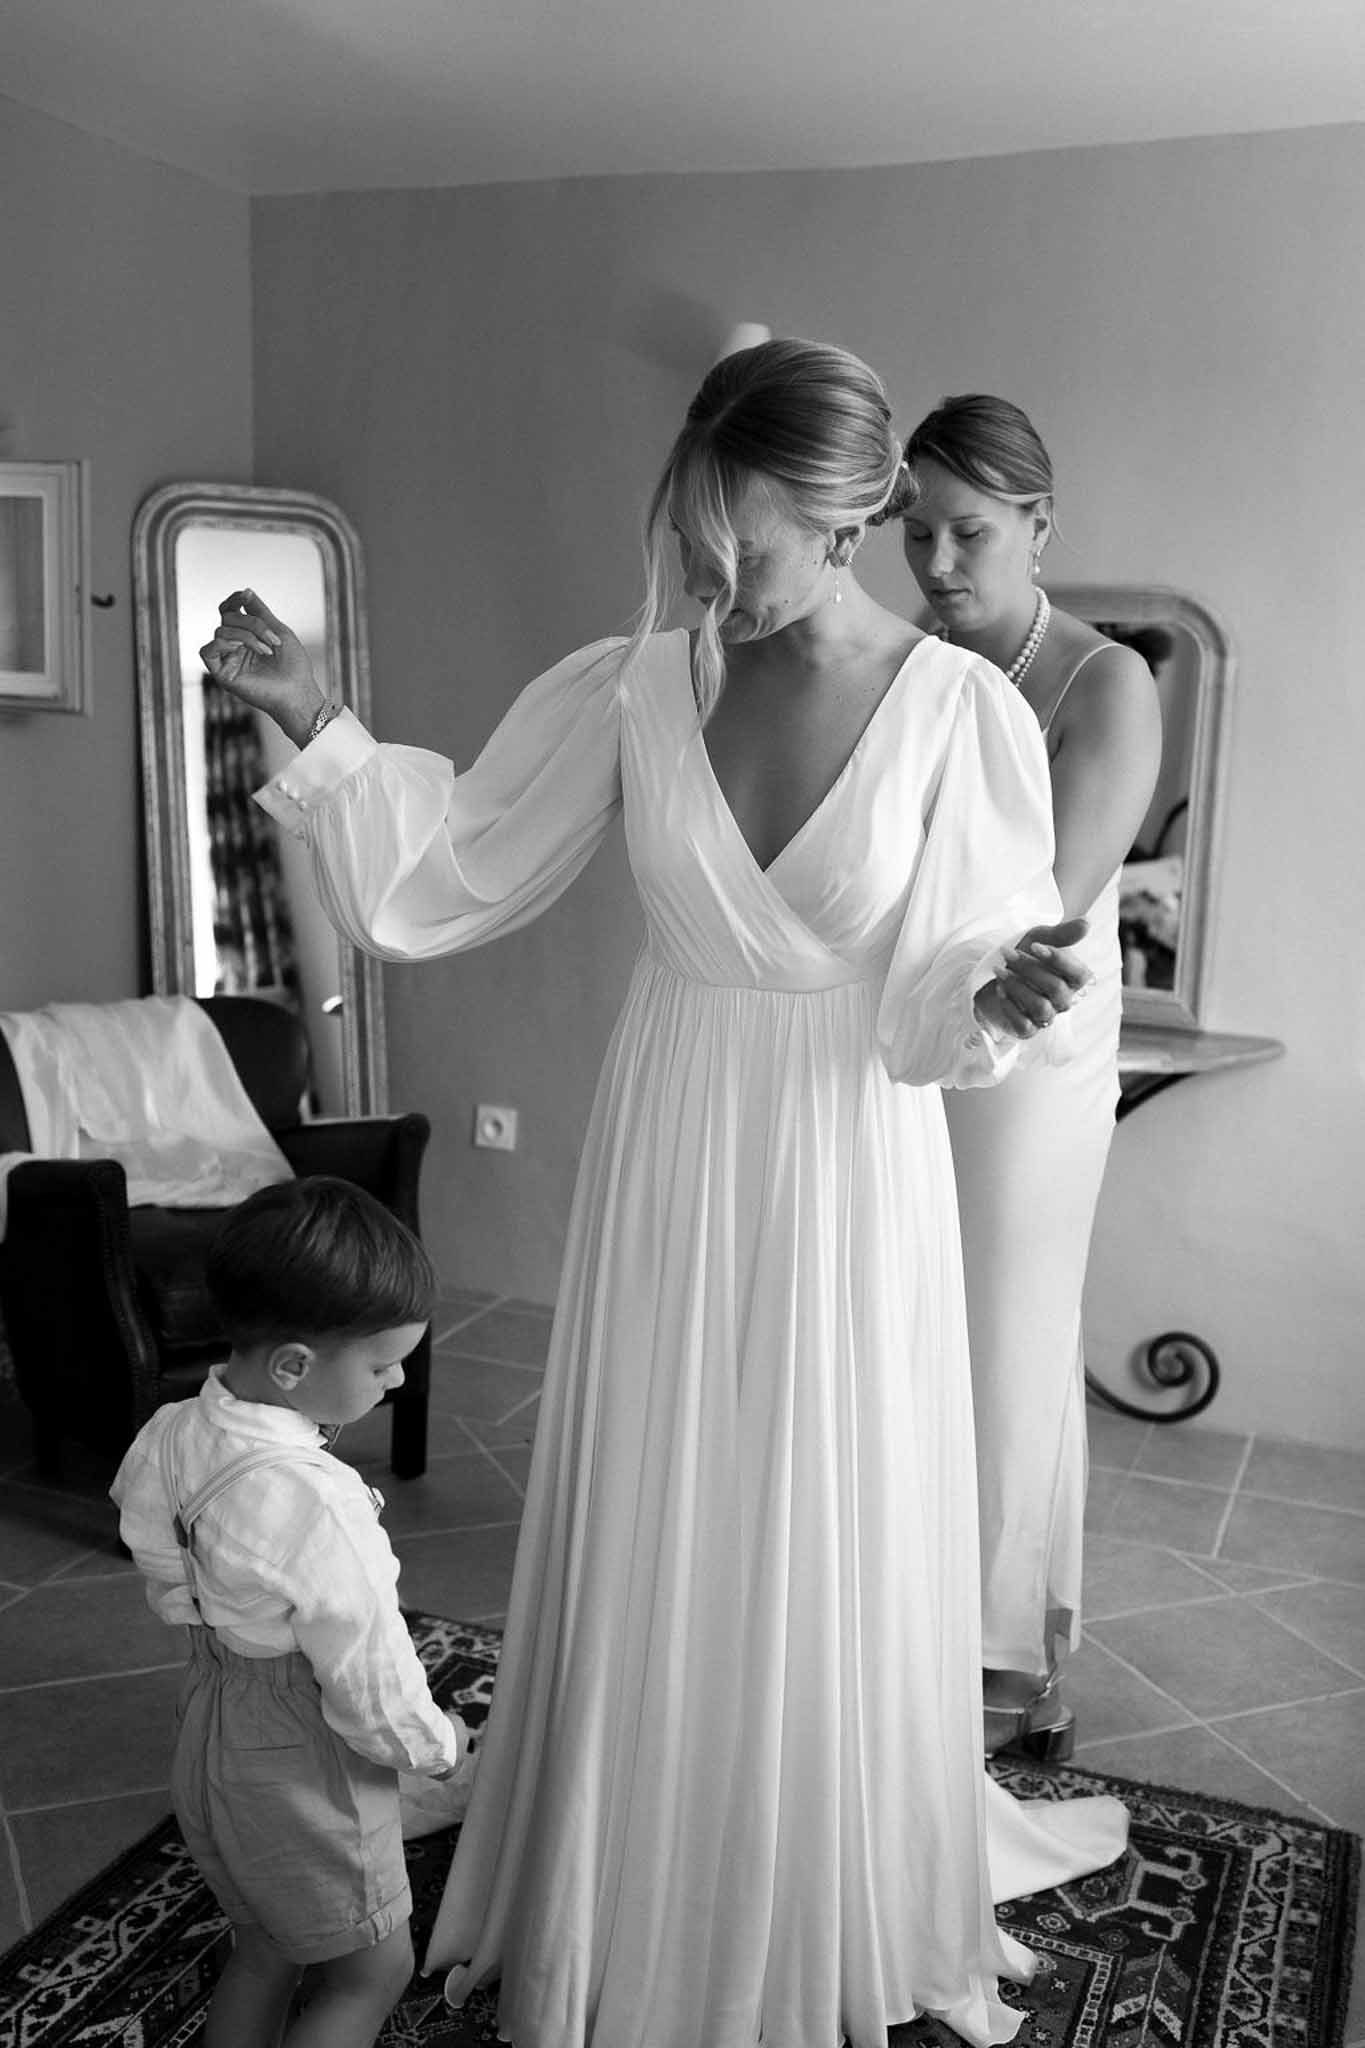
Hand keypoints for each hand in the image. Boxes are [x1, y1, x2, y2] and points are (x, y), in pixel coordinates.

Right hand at [198, 589, 325, 746]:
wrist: (298, 692)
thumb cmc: (294, 666)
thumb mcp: (279, 631)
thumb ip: (260, 612)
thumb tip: (246, 591)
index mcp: (247, 635)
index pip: (229, 611)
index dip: (234, 600)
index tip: (247, 597)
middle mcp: (234, 646)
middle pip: (228, 618)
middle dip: (252, 623)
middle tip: (273, 640)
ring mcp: (228, 660)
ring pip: (221, 631)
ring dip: (247, 636)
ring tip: (267, 650)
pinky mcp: (222, 674)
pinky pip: (207, 650)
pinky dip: (222, 643)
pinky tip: (240, 649)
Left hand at [975, 916, 1092, 1040]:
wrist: (995, 973)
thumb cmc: (1025, 954)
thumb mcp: (1041, 938)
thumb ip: (1062, 934)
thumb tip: (1087, 923)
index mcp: (1074, 979)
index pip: (1080, 975)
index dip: (1059, 961)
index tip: (1035, 946)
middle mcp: (1065, 1000)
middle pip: (1056, 989)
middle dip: (1030, 969)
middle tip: (1008, 953)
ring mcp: (1047, 1016)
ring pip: (1041, 1008)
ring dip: (1017, 987)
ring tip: (999, 970)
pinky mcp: (1027, 1029)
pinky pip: (1024, 1025)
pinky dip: (1010, 1006)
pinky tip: (999, 989)